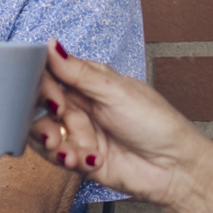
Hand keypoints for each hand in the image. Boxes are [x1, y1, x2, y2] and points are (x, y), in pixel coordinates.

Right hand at [30, 42, 199, 207]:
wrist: (173, 167)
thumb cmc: (155, 122)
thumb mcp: (115, 91)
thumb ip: (78, 72)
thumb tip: (51, 45)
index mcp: (87, 81)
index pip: (48, 75)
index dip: (41, 86)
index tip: (53, 99)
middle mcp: (79, 105)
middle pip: (39, 105)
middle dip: (42, 118)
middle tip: (56, 128)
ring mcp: (77, 132)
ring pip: (42, 132)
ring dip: (52, 141)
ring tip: (69, 152)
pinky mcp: (77, 158)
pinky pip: (55, 156)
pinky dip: (66, 158)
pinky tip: (87, 160)